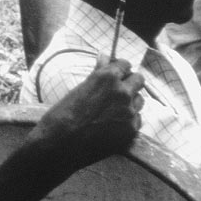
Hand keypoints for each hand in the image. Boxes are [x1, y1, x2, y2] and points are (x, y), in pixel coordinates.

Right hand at [30, 59, 144, 174]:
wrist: (60, 144)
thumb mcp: (81, 88)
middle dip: (130, 83)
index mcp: (108, 77)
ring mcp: (128, 112)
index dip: (121, 69)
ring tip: (114, 111)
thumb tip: (104, 56)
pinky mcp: (131, 130)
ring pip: (140, 100)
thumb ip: (98, 71)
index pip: (125, 64)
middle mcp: (122, 92)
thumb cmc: (64, 113)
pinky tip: (114, 125)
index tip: (117, 75)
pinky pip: (137, 120)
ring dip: (131, 102)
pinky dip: (128, 121)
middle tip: (118, 92)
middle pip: (139, 80)